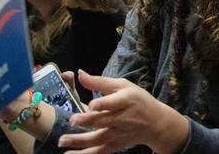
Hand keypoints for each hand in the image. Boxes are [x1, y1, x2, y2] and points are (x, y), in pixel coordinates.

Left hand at [61, 71, 188, 153]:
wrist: (155, 123)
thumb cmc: (138, 100)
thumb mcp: (123, 86)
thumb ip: (99, 82)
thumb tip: (79, 73)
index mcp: (126, 100)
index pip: (114, 103)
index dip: (103, 104)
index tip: (91, 105)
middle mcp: (122, 118)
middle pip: (103, 121)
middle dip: (87, 121)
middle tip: (72, 120)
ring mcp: (118, 134)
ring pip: (98, 139)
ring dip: (79, 141)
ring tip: (63, 140)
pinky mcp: (115, 145)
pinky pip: (98, 152)